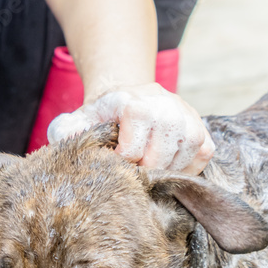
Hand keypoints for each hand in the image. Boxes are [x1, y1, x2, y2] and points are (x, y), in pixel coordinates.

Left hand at [47, 82, 214, 173]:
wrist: (128, 96)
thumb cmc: (103, 116)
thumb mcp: (78, 119)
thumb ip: (66, 130)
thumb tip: (65, 144)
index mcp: (135, 104)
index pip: (132, 154)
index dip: (120, 166)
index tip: (113, 161)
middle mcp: (166, 106)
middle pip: (158, 161)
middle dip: (141, 172)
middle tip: (130, 168)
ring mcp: (188, 117)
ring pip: (182, 161)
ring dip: (164, 172)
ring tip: (148, 167)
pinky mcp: (202, 130)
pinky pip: (202, 158)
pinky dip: (186, 168)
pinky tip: (168, 165)